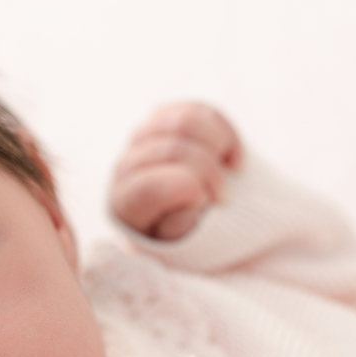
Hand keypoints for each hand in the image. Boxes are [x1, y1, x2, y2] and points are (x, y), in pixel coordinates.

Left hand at [109, 102, 242, 240]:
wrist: (188, 219)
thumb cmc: (183, 236)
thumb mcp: (181, 246)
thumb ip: (180, 230)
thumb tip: (190, 205)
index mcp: (125, 204)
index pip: (152, 187)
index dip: (191, 191)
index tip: (213, 205)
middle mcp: (126, 167)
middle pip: (173, 150)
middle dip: (211, 171)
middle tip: (225, 197)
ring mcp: (142, 138)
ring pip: (185, 121)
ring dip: (219, 145)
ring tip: (230, 171)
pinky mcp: (163, 119)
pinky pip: (197, 110)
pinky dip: (223, 131)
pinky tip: (230, 155)